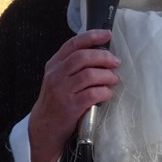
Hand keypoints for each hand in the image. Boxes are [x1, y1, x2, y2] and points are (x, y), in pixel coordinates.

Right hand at [28, 30, 119, 161]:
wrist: (45, 126)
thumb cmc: (57, 100)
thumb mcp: (59, 78)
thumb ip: (73, 65)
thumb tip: (101, 54)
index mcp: (54, 64)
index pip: (73, 44)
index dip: (92, 37)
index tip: (107, 34)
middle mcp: (56, 75)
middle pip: (83, 57)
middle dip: (104, 57)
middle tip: (116, 62)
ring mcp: (62, 90)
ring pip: (90, 75)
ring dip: (107, 76)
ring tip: (114, 79)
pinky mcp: (71, 106)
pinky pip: (93, 94)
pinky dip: (104, 92)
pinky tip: (108, 93)